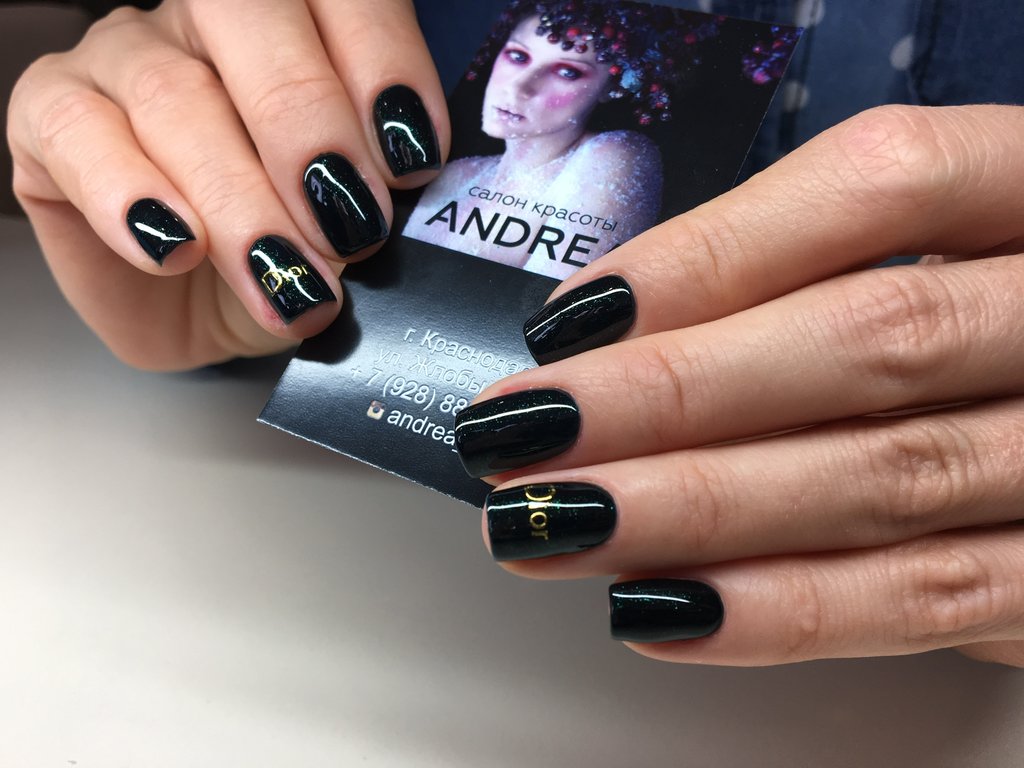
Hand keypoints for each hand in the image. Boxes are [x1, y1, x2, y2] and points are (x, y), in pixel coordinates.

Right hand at [8, 0, 447, 369]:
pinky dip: (131, 196)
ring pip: (172, 92)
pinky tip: (177, 250)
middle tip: (351, 221)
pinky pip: (74, 131)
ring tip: (287, 277)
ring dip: (238, 196)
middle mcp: (208, 24)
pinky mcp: (51, 118)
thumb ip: (374, 196)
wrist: (205, 313)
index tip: (412, 158)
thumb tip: (391, 205)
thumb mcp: (349, 232)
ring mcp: (124, 60)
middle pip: (246, 15)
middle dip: (307, 120)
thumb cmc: (288, 257)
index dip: (382, 60)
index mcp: (300, 24)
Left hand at [454, 104, 1023, 666]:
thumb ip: (809, 272)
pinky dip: (787, 610)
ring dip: (694, 510)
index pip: (884, 182)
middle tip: (521, 434)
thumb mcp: (943, 246)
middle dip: (670, 394)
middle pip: (869, 337)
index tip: (573, 316)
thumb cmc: (997, 308)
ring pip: (887, 476)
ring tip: (554, 523)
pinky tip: (661, 608)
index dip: (713, 250)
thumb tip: (616, 333)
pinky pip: (934, 600)